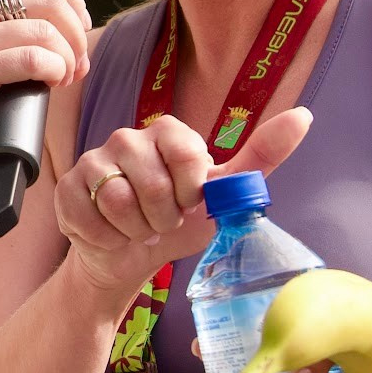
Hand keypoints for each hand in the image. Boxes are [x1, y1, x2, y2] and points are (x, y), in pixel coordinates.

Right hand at [0, 0, 90, 172]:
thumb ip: (11, 26)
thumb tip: (76, 29)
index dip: (73, 1)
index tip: (79, 32)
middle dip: (77, 35)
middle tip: (76, 66)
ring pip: (46, 32)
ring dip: (68, 59)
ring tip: (62, 80)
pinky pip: (32, 60)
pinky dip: (54, 71)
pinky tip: (51, 83)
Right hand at [56, 107, 312, 299]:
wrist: (130, 258)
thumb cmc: (179, 223)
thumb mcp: (222, 196)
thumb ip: (261, 156)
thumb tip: (304, 114)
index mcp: (168, 134)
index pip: (186, 153)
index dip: (190, 190)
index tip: (191, 202)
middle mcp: (128, 138)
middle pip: (151, 184)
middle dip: (162, 218)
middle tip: (162, 222)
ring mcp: (93, 161)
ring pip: (116, 200)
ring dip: (134, 230)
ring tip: (137, 229)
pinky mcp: (67, 188)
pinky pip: (89, 216)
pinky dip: (106, 238)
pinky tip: (111, 234)